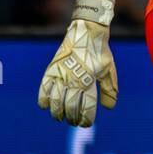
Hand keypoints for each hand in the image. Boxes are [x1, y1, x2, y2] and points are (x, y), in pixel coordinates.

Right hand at [38, 0, 118, 125]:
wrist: (87, 30)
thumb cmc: (100, 51)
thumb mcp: (108, 69)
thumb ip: (109, 89)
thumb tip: (110, 108)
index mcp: (90, 80)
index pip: (87, 108)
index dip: (86, 119)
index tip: (85, 123)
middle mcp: (75, 79)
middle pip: (70, 107)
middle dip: (72, 118)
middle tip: (73, 121)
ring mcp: (62, 74)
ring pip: (55, 101)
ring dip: (57, 112)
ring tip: (59, 117)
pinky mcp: (52, 69)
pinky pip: (43, 88)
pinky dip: (43, 99)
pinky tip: (45, 105)